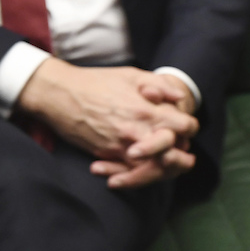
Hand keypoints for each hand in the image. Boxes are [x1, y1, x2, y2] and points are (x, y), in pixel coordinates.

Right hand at [89, 72, 200, 188]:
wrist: (59, 94)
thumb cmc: (97, 82)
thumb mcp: (132, 75)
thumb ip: (161, 86)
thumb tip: (181, 99)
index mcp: (147, 110)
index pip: (184, 127)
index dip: (190, 127)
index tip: (187, 127)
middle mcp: (136, 131)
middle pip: (172, 154)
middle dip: (182, 156)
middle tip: (185, 157)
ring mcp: (120, 146)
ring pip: (151, 169)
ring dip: (163, 170)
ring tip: (170, 167)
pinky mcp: (105, 155)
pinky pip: (127, 172)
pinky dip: (137, 175)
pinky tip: (143, 171)